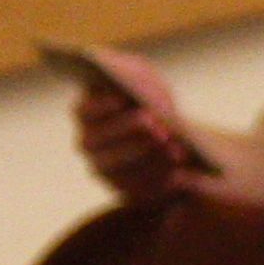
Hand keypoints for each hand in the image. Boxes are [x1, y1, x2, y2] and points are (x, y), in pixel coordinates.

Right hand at [64, 45, 207, 204]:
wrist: (171, 134)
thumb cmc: (152, 99)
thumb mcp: (147, 79)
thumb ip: (136, 73)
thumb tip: (137, 83)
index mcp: (86, 113)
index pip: (86, 111)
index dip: (101, 105)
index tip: (122, 97)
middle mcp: (88, 144)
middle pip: (100, 141)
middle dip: (129, 131)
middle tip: (155, 123)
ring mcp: (104, 171)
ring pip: (117, 168)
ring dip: (146, 156)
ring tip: (173, 146)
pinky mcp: (126, 191)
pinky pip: (136, 189)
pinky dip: (157, 179)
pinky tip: (178, 170)